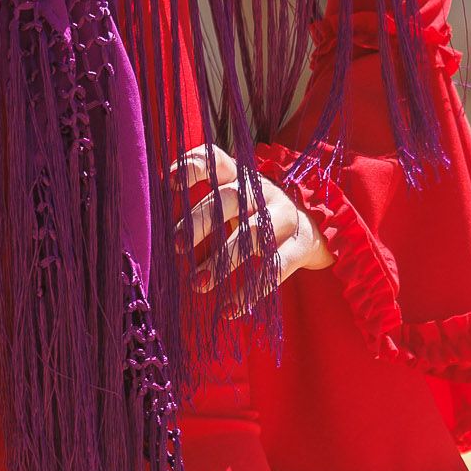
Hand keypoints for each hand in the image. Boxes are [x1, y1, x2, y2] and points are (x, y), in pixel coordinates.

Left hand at [169, 147, 328, 311]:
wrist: (312, 231)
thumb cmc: (253, 218)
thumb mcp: (231, 207)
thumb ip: (200, 213)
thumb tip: (159, 235)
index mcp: (240, 176)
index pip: (216, 161)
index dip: (193, 167)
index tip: (170, 182)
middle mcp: (262, 190)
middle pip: (228, 198)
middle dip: (199, 222)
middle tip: (176, 246)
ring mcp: (284, 216)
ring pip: (252, 234)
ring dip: (222, 261)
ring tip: (197, 284)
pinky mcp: (301, 246)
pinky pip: (275, 269)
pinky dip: (250, 292)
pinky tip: (229, 309)